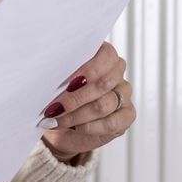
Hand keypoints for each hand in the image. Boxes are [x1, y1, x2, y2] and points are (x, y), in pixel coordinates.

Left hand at [37, 41, 134, 161]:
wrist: (61, 124)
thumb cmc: (58, 96)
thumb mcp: (57, 81)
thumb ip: (61, 74)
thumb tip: (53, 75)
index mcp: (102, 55)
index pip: (107, 55)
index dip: (90, 68)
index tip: (69, 82)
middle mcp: (116, 72)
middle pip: (104, 83)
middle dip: (75, 98)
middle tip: (54, 107)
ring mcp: (124, 94)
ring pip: (104, 104)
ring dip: (77, 115)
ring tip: (57, 119)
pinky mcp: (127, 115)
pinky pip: (111, 123)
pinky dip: (89, 127)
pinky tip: (75, 127)